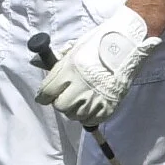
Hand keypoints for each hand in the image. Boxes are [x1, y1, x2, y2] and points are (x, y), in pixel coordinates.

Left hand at [31, 8, 159, 125]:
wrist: (127, 46)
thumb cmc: (99, 44)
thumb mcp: (75, 48)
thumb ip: (58, 61)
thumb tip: (37, 63)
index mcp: (70, 69)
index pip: (47, 92)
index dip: (43, 96)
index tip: (44, 96)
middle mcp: (81, 86)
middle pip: (60, 106)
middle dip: (60, 101)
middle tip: (65, 95)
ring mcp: (96, 98)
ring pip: (74, 115)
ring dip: (73, 109)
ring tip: (79, 99)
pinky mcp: (108, 107)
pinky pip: (90, 120)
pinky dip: (87, 115)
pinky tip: (89, 105)